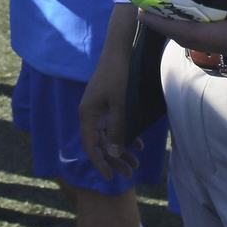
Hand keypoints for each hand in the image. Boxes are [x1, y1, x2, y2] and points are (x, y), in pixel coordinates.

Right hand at [80, 6, 141, 180]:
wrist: (121, 48)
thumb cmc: (119, 75)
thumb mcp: (120, 105)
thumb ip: (118, 129)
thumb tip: (115, 155)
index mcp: (88, 114)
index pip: (91, 146)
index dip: (100, 163)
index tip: (110, 178)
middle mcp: (90, 113)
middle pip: (100, 143)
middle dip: (115, 160)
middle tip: (130, 173)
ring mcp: (99, 108)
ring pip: (109, 136)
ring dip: (121, 150)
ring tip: (136, 163)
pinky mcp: (108, 102)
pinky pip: (114, 125)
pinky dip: (125, 135)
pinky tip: (138, 144)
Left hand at [138, 0, 226, 62]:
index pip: (190, 34)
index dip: (164, 25)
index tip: (140, 12)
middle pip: (191, 36)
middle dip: (168, 22)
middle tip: (146, 2)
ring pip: (205, 33)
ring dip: (185, 20)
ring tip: (166, 0)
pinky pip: (220, 28)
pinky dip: (204, 17)